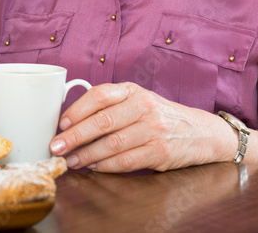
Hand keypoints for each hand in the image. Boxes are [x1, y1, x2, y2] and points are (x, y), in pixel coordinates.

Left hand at [48, 83, 234, 172]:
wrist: (201, 132)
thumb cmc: (160, 115)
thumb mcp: (138, 100)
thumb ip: (110, 105)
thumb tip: (71, 120)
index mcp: (133, 91)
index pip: (99, 95)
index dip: (76, 109)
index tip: (60, 123)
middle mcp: (143, 107)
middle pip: (102, 122)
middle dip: (74, 136)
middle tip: (57, 146)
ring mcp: (153, 130)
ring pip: (111, 145)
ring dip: (86, 155)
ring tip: (71, 160)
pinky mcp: (160, 152)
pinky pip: (125, 161)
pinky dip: (105, 166)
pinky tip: (93, 167)